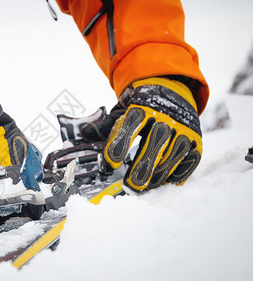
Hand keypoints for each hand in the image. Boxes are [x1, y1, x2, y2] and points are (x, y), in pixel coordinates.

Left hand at [82, 77, 201, 191]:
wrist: (172, 92)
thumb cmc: (141, 108)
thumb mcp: (123, 111)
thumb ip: (106, 125)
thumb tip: (85, 133)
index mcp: (143, 106)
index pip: (132, 124)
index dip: (120, 144)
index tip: (111, 164)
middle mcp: (167, 115)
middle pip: (156, 140)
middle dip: (143, 165)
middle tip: (130, 185)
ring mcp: (184, 127)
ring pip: (175, 151)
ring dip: (160, 172)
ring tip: (145, 187)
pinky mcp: (196, 139)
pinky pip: (191, 158)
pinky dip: (181, 172)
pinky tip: (168, 182)